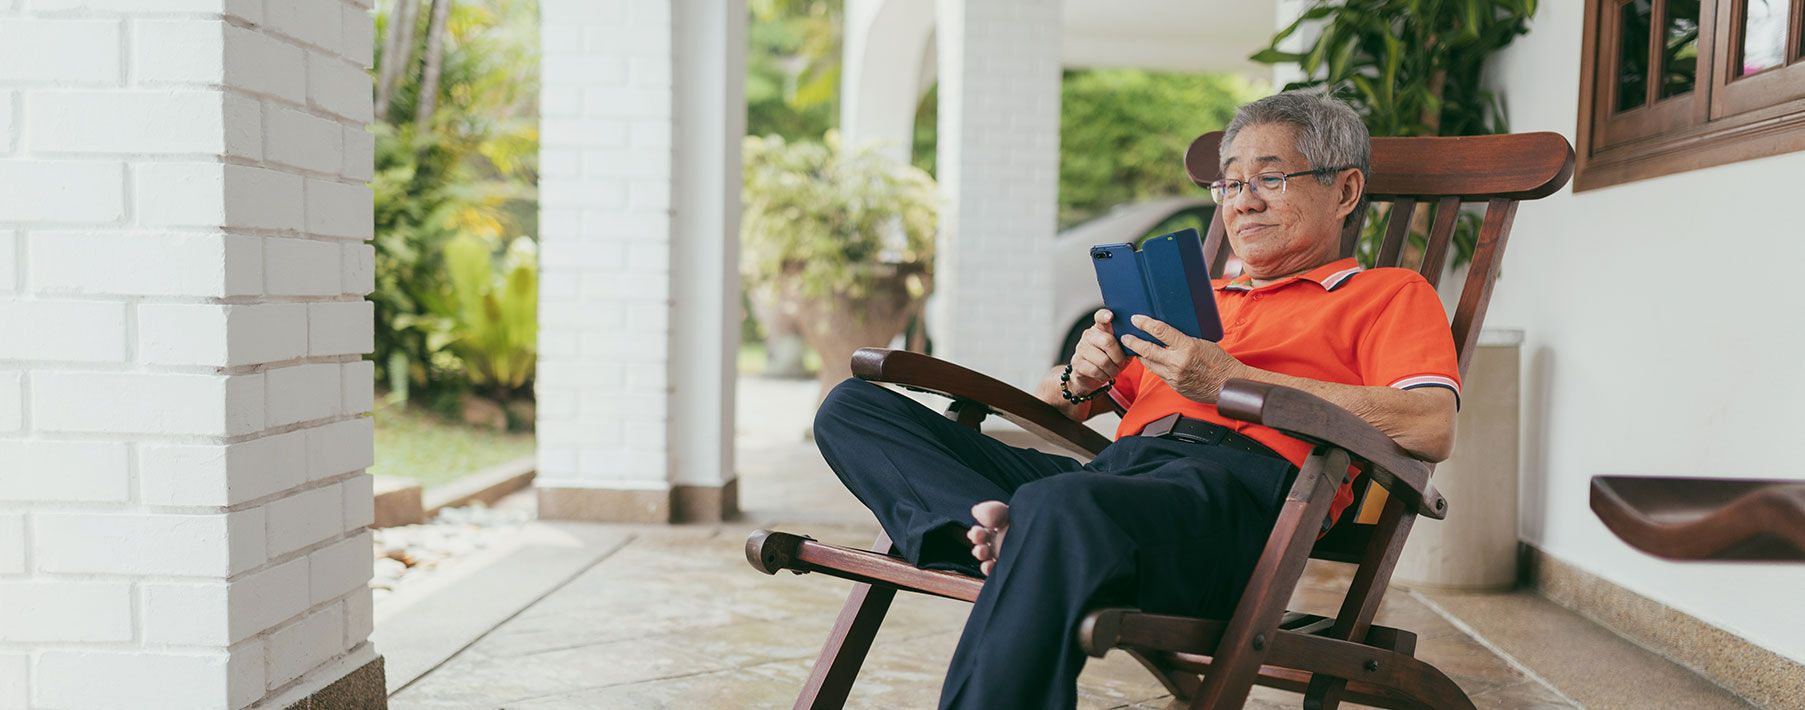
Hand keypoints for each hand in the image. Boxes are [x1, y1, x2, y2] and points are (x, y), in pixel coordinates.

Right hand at [1069, 309, 1128, 393]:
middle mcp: (1088, 336)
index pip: (1100, 317)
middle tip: (1120, 363)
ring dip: (1112, 370)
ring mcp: (1081, 349)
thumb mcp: (1118, 349)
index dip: (1105, 315)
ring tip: (1113, 371)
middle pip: (1108, 342)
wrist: (1087, 376)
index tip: (1110, 316)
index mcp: (1100, 328)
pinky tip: (1104, 375)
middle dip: (1119, 357)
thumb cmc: (1107, 359)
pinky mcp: (1077, 364)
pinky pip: (1096, 371)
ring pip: (1103, 360)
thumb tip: (1139, 341)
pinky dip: (1104, 376)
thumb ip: (1126, 342)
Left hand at [1118, 315, 1248, 402]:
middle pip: (1147, 350)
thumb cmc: (1220, 362)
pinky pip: (1158, 374)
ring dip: (1140, 355)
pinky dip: (1153, 366)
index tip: (1136, 319)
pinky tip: (1150, 361)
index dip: (1145, 324)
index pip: (1160, 331)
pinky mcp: (1174, 385)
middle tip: (1125, 336)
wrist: (1228, 384)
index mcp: (1187, 347)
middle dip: (1133, 342)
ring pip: (1149, 364)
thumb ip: (1183, 339)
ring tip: (1134, 348)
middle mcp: (1178, 362)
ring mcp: (1175, 376)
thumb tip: (1167, 333)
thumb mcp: (1202, 342)